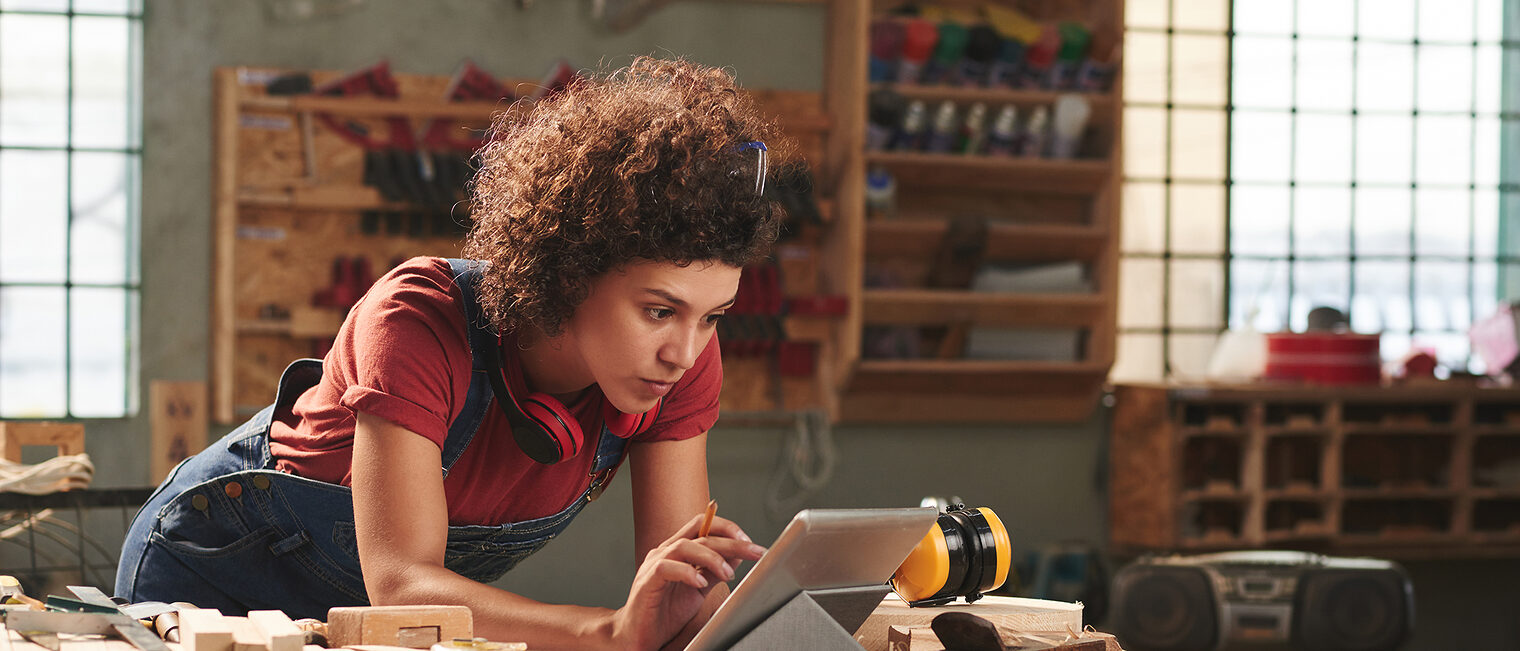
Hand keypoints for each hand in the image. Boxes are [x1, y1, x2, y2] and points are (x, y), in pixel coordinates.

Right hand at [609, 512, 765, 650]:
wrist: (639, 634)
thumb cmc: (665, 612)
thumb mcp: (699, 589)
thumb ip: (715, 571)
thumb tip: (738, 555)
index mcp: (678, 550)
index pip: (703, 525)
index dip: (727, 528)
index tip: (750, 541)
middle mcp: (666, 551)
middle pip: (701, 534)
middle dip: (731, 541)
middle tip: (755, 551)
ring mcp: (654, 564)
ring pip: (685, 546)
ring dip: (712, 558)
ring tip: (728, 574)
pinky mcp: (647, 581)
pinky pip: (666, 568)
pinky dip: (687, 572)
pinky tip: (700, 582)